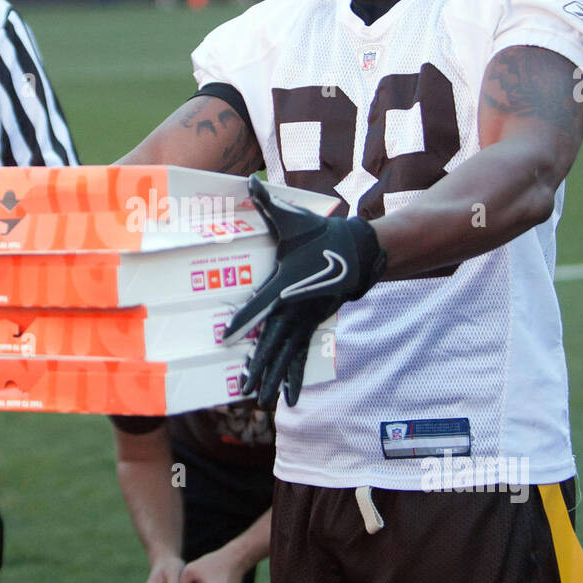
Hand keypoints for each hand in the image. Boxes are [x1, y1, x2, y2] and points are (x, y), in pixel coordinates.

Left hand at [222, 176, 386, 407]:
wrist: (356, 251)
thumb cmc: (318, 234)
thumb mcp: (293, 219)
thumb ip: (268, 204)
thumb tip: (249, 182)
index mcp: (285, 284)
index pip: (260, 305)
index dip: (243, 319)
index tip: (225, 335)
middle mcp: (295, 307)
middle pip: (273, 342)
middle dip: (258, 366)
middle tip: (243, 388)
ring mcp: (305, 320)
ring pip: (286, 355)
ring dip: (273, 379)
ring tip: (259, 401)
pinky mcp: (312, 326)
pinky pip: (301, 356)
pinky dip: (294, 378)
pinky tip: (288, 400)